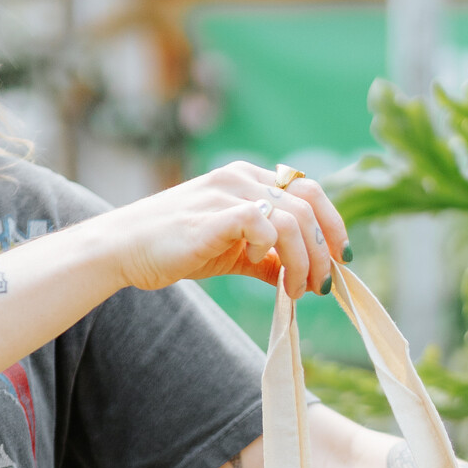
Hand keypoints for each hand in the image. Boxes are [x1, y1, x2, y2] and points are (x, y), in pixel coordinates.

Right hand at [97, 162, 349, 300]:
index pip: (310, 190)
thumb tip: (300, 278)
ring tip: (297, 290)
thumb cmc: (177, 247)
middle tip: (320, 286)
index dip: (333, 224)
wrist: (127, 248)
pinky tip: (264, 268)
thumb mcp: (233, 252)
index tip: (340, 260)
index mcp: (250, 178)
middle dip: (324, 251)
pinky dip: (272, 249)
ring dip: (304, 261)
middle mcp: (243, 177)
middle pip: (309, 204)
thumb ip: (267, 258)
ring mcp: (227, 192)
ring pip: (292, 219)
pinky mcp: (213, 214)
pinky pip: (261, 222)